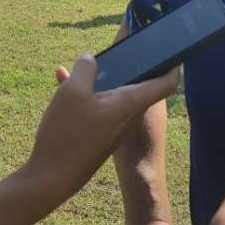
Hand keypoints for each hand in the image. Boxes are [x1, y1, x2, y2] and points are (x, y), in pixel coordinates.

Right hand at [21, 57, 178, 206]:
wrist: (51, 180)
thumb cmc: (67, 136)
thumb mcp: (72, 92)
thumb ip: (85, 68)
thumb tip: (90, 60)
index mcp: (130, 103)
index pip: (166, 82)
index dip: (173, 62)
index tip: (170, 46)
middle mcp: (127, 115)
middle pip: (139, 84)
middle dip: (129, 62)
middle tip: (117, 43)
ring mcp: (113, 128)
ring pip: (114, 94)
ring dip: (102, 77)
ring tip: (82, 62)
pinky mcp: (98, 135)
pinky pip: (99, 106)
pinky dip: (87, 92)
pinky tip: (62, 79)